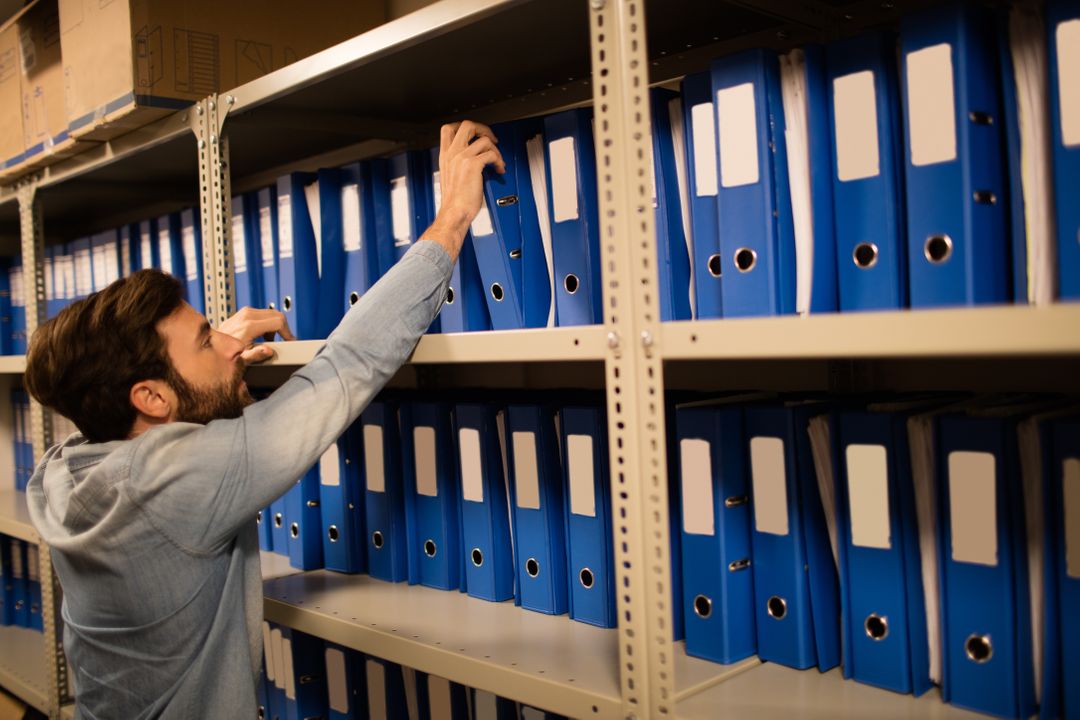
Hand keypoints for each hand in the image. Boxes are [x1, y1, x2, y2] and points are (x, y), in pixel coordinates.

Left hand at [218, 307, 294, 363]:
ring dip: (275, 326)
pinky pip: (262, 314)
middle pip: (276, 314)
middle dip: (283, 328)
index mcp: (249, 326)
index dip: (288, 332)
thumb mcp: (242, 358)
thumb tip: (268, 351)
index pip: (279, 321)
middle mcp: (247, 316)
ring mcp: (244, 313)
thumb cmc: (226, 353)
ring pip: (270, 313)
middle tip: (284, 340)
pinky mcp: (243, 313)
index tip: (290, 340)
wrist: (211, 346)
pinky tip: (263, 335)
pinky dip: (267, 323)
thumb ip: (256, 355)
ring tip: (270, 340)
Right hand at [423, 121, 505, 259]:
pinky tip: (499, 169)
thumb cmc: (454, 202)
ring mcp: (462, 157)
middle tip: (491, 139)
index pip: (449, 129)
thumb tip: (474, 159)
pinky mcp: (472, 165)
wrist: (454, 213)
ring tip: (498, 161)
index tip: (476, 134)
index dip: (465, 127)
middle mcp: (452, 153)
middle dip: (483, 129)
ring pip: (483, 140)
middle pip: (466, 125)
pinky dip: (499, 161)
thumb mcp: (450, 177)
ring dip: (495, 149)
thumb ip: (458, 164)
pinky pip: (491, 154)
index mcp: (445, 156)